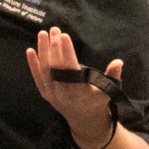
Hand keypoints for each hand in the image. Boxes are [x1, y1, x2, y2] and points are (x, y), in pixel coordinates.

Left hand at [27, 26, 120, 146]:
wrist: (83, 119)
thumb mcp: (108, 90)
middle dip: (54, 47)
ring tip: (43, 33)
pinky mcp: (44, 92)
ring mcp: (51, 93)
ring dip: (43, 51)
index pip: (70, 68)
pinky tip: (29, 50)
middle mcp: (62, 93)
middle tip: (55, 29)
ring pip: (44, 69)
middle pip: (55, 66)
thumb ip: (113, 76)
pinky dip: (33, 64)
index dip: (66, 52)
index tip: (63, 36)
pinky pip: (37, 77)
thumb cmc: (97, 101)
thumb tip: (118, 62)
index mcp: (78, 91)